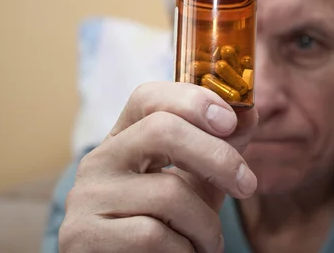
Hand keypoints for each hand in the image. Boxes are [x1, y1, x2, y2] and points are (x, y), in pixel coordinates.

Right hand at [58, 82, 258, 252]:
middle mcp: (100, 160)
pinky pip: (153, 235)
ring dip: (206, 225)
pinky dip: (184, 251)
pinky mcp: (83, 235)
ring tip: (209, 243)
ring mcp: (88, 196)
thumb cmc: (165, 223)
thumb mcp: (196, 182)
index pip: (148, 97)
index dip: (192, 100)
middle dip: (218, 157)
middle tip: (246, 185)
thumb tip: (250, 112)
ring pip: (168, 193)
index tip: (230, 121)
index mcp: (125, 138)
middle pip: (161, 130)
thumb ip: (219, 147)